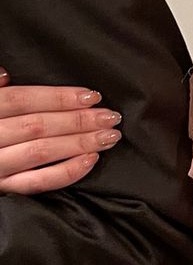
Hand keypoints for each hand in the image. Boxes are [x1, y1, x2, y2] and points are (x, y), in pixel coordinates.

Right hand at [0, 69, 121, 193]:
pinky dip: (66, 172)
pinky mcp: (1, 189)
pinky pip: (36, 183)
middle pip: (36, 125)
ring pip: (40, 152)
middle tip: (111, 117)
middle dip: (78, 120)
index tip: (92, 96)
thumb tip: (3, 74)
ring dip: (79, 143)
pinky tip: (90, 161)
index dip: (57, 97)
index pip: (21, 99)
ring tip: (110, 136)